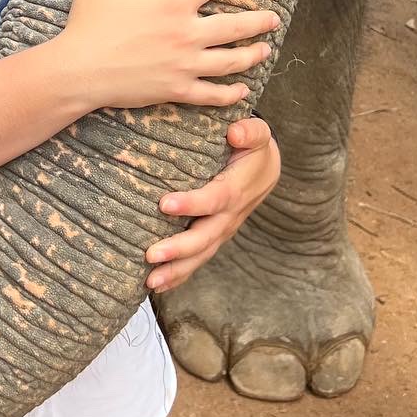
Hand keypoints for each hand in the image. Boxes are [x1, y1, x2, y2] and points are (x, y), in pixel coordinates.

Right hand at [56, 0, 279, 112]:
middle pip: (234, 27)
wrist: (77, 73)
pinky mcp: (176, 91)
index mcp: (172, 5)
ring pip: (230, 62)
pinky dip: (230, 93)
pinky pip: (211, 95)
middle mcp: (184, 35)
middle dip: (258, 21)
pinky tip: (243, 91)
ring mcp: (183, 66)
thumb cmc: (86, 25)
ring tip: (266, 50)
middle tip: (274, 18)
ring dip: (252, 55)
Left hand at [144, 116, 280, 291]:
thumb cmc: (253, 146)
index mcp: (237, 189)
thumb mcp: (258, 133)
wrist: (265, 167)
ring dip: (176, 269)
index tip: (164, 204)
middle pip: (206, 236)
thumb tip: (235, 133)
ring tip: (150, 281)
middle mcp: (230, 215)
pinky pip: (199, 259)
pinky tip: (157, 285)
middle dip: (179, 248)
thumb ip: (250, 131)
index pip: (215, 199)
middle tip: (151, 255)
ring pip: (201, 255)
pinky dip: (179, 275)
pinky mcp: (215, 237)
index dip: (192, 203)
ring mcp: (223, 230)